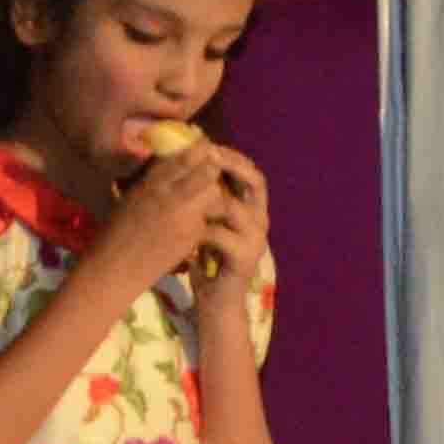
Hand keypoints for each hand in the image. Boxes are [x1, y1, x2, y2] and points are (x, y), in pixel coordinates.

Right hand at [92, 139, 240, 303]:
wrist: (114, 269)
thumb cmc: (114, 235)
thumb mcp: (131, 199)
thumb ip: (154, 184)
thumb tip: (174, 169)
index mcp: (150, 182)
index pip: (184, 156)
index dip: (200, 152)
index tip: (208, 152)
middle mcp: (168, 193)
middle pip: (208, 169)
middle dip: (215, 171)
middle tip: (217, 177)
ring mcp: (183, 214)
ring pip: (215, 193)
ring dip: (216, 195)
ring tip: (211, 202)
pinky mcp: (192, 234)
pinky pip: (210, 218)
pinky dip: (211, 218)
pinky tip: (207, 223)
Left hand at [176, 144, 271, 317]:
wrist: (217, 300)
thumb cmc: (207, 258)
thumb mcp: (207, 221)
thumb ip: (206, 197)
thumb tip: (188, 163)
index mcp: (253, 208)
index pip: (251, 172)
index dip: (231, 156)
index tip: (206, 143)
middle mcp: (261, 219)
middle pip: (255, 181)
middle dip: (229, 165)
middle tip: (205, 156)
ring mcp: (256, 239)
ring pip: (233, 206)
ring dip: (207, 198)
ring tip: (185, 191)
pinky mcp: (245, 257)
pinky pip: (220, 233)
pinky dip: (199, 228)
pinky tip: (183, 226)